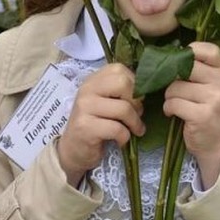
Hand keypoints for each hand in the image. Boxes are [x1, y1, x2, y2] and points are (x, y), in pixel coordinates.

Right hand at [56, 63, 144, 186]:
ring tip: (135, 130)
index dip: (134, 85)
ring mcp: (84, 107)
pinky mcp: (85, 127)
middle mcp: (87, 89)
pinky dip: (125, 137)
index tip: (135, 101)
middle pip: (123, 84)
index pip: (119, 69)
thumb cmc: (96, 125)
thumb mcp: (106, 103)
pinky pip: (117, 129)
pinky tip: (121, 141)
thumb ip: (121, 92)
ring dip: (135, 123)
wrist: (73, 150)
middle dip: (136, 102)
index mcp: (93, 80)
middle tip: (136, 115)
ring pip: (123, 108)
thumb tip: (146, 90)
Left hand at [163, 42, 219, 189]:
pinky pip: (173, 104)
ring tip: (178, 105)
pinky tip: (175, 114)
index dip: (192, 51)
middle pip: (185, 67)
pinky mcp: (203, 115)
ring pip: (175, 87)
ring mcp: (214, 99)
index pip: (209, 50)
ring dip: (169, 97)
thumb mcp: (206, 85)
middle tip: (176, 90)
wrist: (214, 142)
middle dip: (173, 79)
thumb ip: (194, 69)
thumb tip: (166, 56)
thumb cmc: (204, 109)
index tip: (183, 62)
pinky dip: (169, 109)